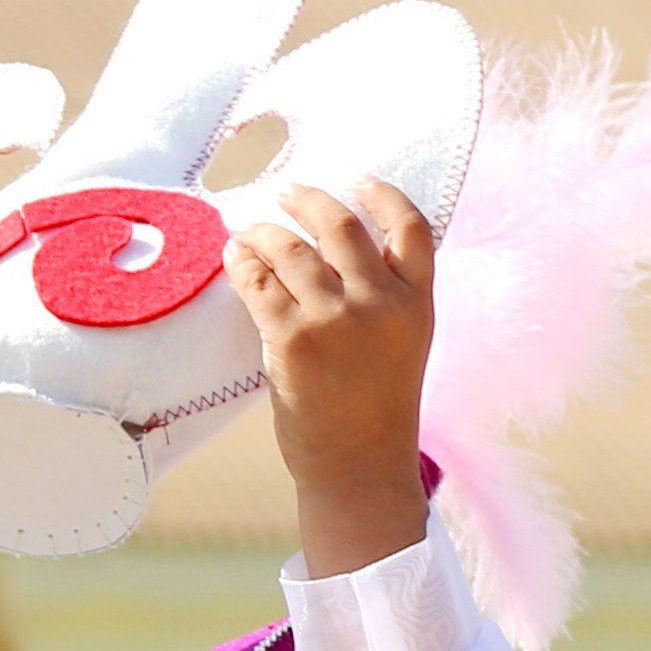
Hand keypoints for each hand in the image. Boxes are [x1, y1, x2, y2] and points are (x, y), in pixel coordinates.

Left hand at [228, 182, 437, 578]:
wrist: (359, 469)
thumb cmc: (375, 411)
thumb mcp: (403, 346)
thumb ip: (384, 298)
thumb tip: (331, 248)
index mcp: (416, 303)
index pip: (411, 228)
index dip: (384, 196)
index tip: (359, 181)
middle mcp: (380, 304)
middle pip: (342, 226)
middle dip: (309, 201)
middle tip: (286, 194)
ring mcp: (336, 319)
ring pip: (293, 250)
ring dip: (264, 233)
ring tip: (249, 232)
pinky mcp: (292, 340)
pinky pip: (259, 283)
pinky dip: (243, 263)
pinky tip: (234, 257)